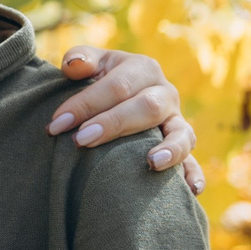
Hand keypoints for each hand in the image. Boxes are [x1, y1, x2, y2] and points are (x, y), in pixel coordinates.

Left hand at [47, 48, 202, 190]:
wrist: (118, 97)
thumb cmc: (99, 81)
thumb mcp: (91, 64)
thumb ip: (80, 59)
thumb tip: (75, 66)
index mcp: (143, 69)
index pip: (116, 86)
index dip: (85, 104)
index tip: (56, 124)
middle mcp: (166, 94)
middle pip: (147, 107)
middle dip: (113, 124)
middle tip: (81, 140)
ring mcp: (177, 122)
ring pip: (181, 134)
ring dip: (169, 148)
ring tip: (151, 163)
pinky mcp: (182, 147)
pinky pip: (193, 162)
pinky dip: (194, 175)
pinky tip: (190, 190)